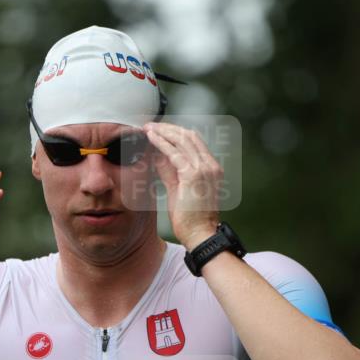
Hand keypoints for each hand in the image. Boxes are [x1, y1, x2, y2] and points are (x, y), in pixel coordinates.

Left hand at [144, 122, 221, 248]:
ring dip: (163, 132)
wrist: (200, 234)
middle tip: (151, 125)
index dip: (176, 133)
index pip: (194, 142)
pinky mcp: (193, 175)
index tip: (160, 130)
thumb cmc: (191, 218)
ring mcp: (204, 169)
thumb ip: (170, 172)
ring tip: (148, 128)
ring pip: (182, 140)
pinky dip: (161, 142)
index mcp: (211, 168)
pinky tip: (150, 137)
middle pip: (189, 136)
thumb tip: (158, 157)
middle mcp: (210, 165)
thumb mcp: (179, 189)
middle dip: (168, 128)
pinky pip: (174, 153)